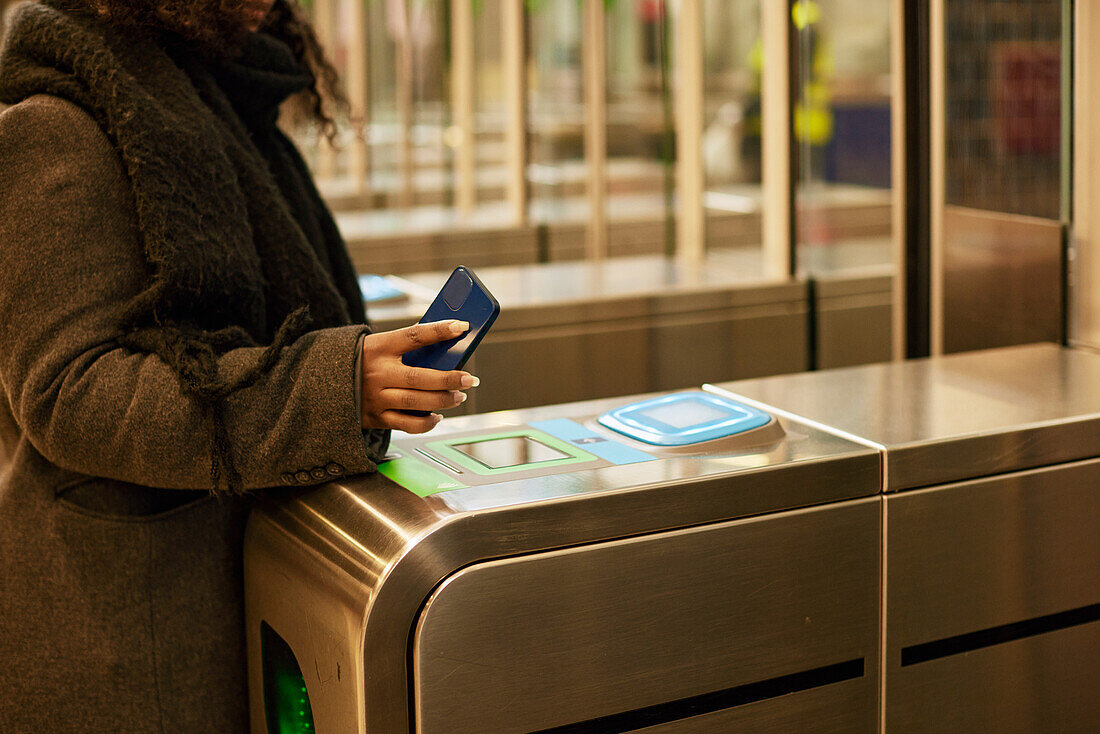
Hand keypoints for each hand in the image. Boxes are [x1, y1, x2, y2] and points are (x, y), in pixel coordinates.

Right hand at [359, 320, 479, 432]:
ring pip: (415, 402)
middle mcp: (377, 373)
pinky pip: (406, 424)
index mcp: (379, 347)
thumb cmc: (363, 360)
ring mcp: (376, 397)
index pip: (414, 336)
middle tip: (469, 379)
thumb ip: (407, 346)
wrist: (323, 382)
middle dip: (448, 379)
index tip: (462, 326)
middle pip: (418, 377)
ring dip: (443, 400)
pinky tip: (438, 415)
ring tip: (459, 396)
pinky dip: (426, 422)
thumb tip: (446, 345)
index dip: (439, 330)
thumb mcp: (378, 345)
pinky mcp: (375, 418)